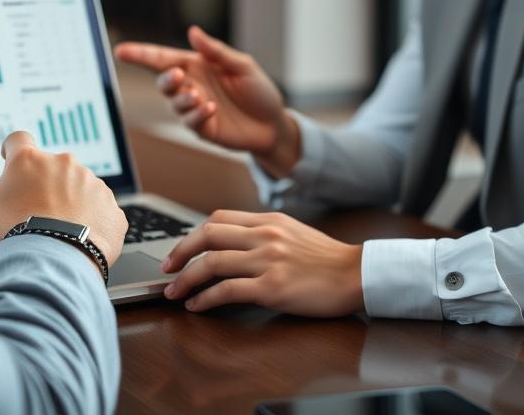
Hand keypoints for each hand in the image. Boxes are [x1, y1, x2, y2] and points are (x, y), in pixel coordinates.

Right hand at [0, 131, 127, 266]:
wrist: (54, 260)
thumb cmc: (15, 234)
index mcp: (30, 160)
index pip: (18, 140)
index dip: (12, 149)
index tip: (10, 157)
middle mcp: (64, 164)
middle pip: (51, 168)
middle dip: (44, 186)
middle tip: (34, 213)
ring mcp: (92, 183)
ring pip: (78, 188)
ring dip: (70, 203)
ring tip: (58, 230)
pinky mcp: (111, 205)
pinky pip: (99, 210)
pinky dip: (91, 221)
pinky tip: (78, 239)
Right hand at [115, 25, 301, 177]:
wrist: (273, 124)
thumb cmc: (258, 90)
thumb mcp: (242, 65)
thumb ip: (216, 51)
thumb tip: (193, 31)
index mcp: (197, 65)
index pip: (163, 58)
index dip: (140, 54)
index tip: (120, 51)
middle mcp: (192, 86)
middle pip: (163, 80)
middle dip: (166, 78)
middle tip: (179, 76)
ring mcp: (195, 108)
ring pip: (175, 103)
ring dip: (184, 99)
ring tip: (201, 97)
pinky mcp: (202, 128)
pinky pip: (191, 121)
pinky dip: (198, 114)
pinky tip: (211, 109)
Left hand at [160, 210, 362, 315]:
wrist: (356, 274)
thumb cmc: (326, 258)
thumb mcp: (292, 232)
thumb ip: (263, 232)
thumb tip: (231, 242)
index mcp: (268, 220)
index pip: (218, 219)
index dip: (192, 235)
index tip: (180, 250)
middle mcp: (265, 235)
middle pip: (207, 235)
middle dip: (180, 253)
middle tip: (167, 270)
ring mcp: (268, 261)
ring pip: (212, 263)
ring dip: (186, 279)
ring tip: (174, 292)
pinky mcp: (272, 288)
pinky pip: (227, 290)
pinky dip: (205, 298)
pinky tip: (197, 306)